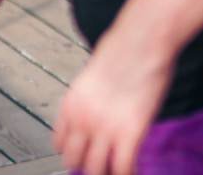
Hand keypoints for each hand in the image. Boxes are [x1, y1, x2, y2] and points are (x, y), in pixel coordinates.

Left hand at [54, 30, 173, 174]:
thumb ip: (92, 97)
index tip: (84, 153)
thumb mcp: (94, 74)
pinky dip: (127, 173)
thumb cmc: (125, 48)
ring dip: (106, 172)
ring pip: (96, 170)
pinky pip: (123, 166)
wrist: (143, 40)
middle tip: (101, 165)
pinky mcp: (130, 132)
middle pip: (74, 161)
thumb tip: (102, 105)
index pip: (59, 144)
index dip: (73, 151)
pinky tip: (134, 171)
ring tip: (116, 170)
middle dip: (87, 165)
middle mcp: (82, 121)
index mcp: (71, 106)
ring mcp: (105, 129)